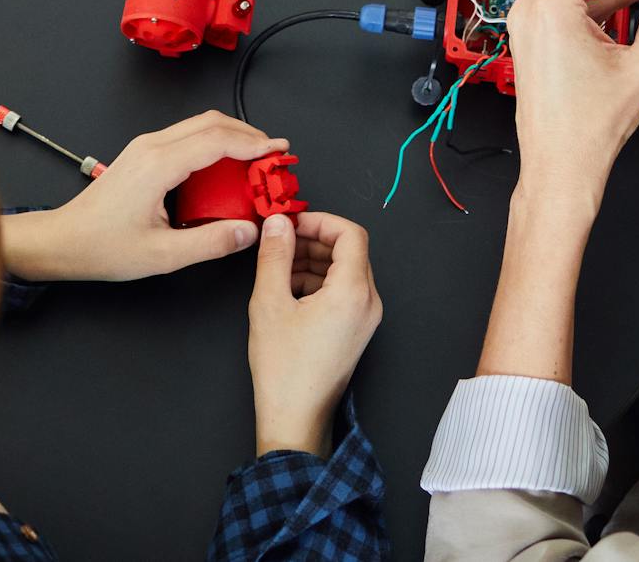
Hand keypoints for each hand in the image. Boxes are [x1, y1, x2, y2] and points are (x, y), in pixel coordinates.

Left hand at [0, 111, 283, 282]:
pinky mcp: (142, 154)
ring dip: (231, 137)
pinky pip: (186, 136)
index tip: (279, 152)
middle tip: (275, 155)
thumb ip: (211, 242)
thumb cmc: (102, 246)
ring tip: (256, 160)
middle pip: (211, 122)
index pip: (217, 140)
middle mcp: (152, 147)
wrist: (63, 240)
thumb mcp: (163, 255)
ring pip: (198, 125)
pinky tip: (225, 167)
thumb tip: (248, 231)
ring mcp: (145, 147)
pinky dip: (213, 144)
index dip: (254, 144)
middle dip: (248, 134)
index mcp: (158, 165)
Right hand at [248, 212, 380, 456]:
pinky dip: (318, 282)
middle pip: (349, 251)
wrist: (295, 418)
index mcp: (353, 292)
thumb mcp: (270, 302)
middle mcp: (368, 302)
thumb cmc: (284, 368)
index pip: (350, 233)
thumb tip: (278, 223)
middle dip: (313, 240)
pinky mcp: (356, 331)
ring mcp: (365, 319)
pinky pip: (343, 292)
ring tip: (277, 268)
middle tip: (280, 240)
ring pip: (345, 271)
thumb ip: (275, 255)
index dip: (319, 220)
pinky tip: (288, 290)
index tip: (291, 223)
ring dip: (313, 261)